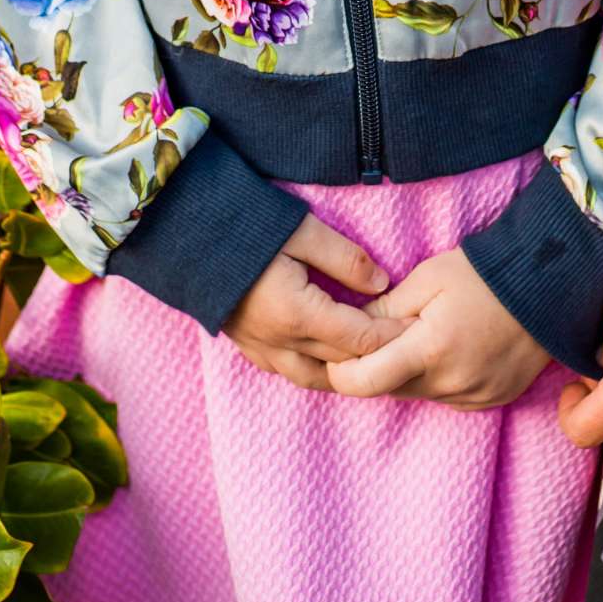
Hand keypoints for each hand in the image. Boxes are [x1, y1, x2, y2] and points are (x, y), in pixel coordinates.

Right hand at [224, 213, 409, 390]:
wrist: (186, 232)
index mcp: (297, 314)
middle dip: (375, 357)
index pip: (360, 339)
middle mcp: (279, 341)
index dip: (392, 336)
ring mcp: (259, 347)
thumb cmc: (246, 224)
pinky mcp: (246, 344)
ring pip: (314, 377)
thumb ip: (346, 259)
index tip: (417, 327)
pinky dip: (315, 369)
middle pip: (341, 364)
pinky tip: (327, 356)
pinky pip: (288, 370)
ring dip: (345, 372)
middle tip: (404, 345)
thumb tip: (382, 283)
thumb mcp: (303, 231)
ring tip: (370, 358)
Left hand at [325, 247, 549, 408]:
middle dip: (376, 365)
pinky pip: (447, 396)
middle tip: (384, 330)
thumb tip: (350, 328)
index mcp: (429, 350)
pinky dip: (438, 377)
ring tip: (427, 331)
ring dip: (409, 371)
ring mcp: (474, 397)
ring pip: (418, 393)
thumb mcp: (426, 278)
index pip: (363, 382)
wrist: (549, 285)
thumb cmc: (484, 273)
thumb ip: (384, 308)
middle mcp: (451, 383)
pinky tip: (453, 346)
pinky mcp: (491, 400)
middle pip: (389, 388)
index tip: (337, 352)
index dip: (340, 371)